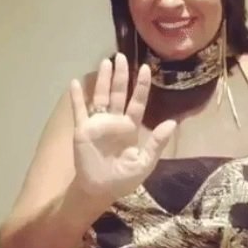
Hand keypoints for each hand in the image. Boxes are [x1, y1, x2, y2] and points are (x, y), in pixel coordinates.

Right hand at [70, 53, 175, 201]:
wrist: (100, 190)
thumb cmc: (123, 179)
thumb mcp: (144, 162)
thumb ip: (156, 142)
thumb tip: (172, 122)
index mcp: (130, 127)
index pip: (138, 102)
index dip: (142, 86)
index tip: (146, 68)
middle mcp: (114, 121)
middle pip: (119, 93)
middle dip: (121, 75)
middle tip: (121, 56)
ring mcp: (98, 123)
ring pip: (101, 96)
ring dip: (103, 80)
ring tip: (105, 62)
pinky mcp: (83, 129)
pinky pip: (80, 110)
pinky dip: (77, 97)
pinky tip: (75, 82)